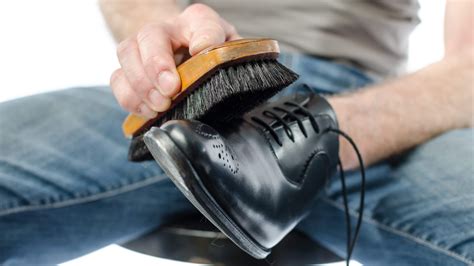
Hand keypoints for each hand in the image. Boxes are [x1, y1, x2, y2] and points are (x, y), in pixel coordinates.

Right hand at [110, 4, 239, 117]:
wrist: (185, 51)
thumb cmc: (210, 54)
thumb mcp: (229, 53)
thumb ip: (230, 59)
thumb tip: (227, 73)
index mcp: (198, 21)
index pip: (202, 24)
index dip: (203, 39)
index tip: (201, 54)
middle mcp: (166, 28)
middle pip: (151, 35)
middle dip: (157, 65)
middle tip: (170, 90)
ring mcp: (142, 46)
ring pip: (127, 53)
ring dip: (141, 84)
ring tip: (160, 105)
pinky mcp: (128, 68)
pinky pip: (117, 79)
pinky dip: (130, 98)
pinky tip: (149, 111)